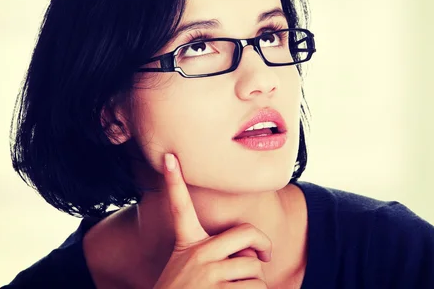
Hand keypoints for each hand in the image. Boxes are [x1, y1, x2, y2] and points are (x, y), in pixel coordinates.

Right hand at [152, 153, 271, 288]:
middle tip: (263, 257)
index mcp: (186, 245)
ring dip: (257, 284)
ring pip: (256, 270)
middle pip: (247, 234)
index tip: (170, 157)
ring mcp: (207, 276)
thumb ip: (218, 255)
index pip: (178, 207)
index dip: (173, 181)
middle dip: (261, 248)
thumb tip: (257, 256)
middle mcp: (196, 255)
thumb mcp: (189, 270)